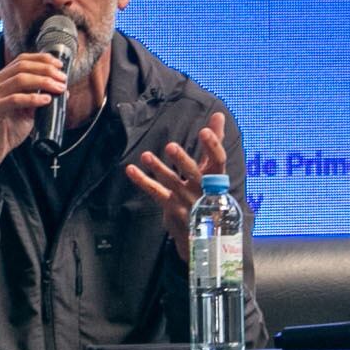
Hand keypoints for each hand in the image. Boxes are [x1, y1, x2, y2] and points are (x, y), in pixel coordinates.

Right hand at [0, 48, 73, 194]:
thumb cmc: (4, 133)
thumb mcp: (24, 112)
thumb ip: (37, 99)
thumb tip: (61, 89)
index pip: (20, 61)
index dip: (41, 59)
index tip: (59, 65)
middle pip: (21, 67)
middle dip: (46, 70)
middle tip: (63, 78)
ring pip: (20, 79)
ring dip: (44, 81)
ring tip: (59, 88)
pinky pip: (15, 99)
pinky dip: (33, 98)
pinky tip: (46, 100)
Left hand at [123, 113, 229, 257]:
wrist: (205, 235)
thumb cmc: (209, 193)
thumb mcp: (214, 170)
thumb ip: (215, 142)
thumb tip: (219, 114)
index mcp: (217, 178)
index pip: (218, 160)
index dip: (213, 146)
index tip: (205, 131)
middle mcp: (203, 189)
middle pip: (194, 173)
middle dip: (182, 160)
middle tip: (171, 146)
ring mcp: (187, 200)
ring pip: (172, 182)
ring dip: (158, 168)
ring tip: (146, 155)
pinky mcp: (172, 209)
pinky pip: (156, 192)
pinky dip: (142, 181)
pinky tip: (130, 169)